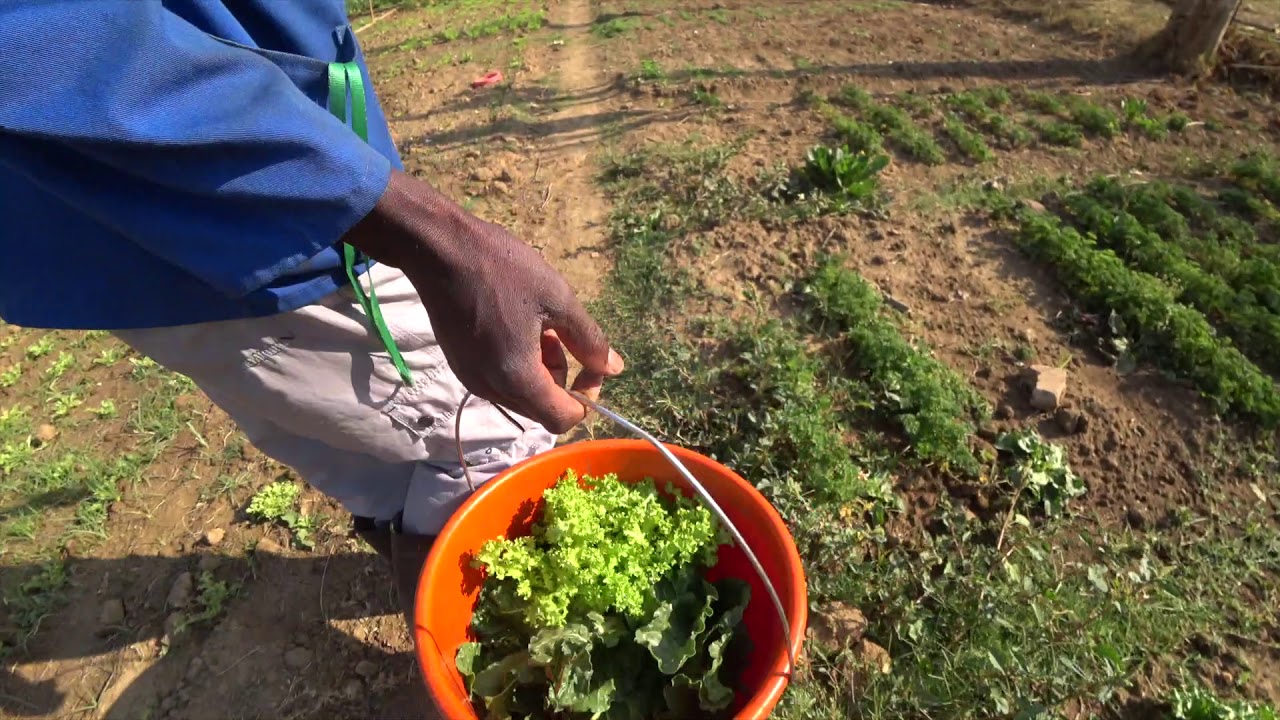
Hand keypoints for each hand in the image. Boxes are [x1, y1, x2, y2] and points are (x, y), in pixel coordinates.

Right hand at [344, 170, 623, 432]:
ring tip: (538, 323)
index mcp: (517, 378)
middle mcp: (491, 389)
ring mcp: (471, 378)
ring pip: (520, 394)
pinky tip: (515, 324)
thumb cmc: (503, 270)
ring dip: (540, 369)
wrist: (439, 250)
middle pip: (541, 408)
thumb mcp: (558, 299)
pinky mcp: (460, 365)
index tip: (591, 365)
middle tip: (561, 334)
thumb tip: (614, 369)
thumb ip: (590, 340)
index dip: (586, 398)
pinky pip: (499, 379)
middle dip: (561, 379)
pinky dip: (517, 363)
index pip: (562, 419)